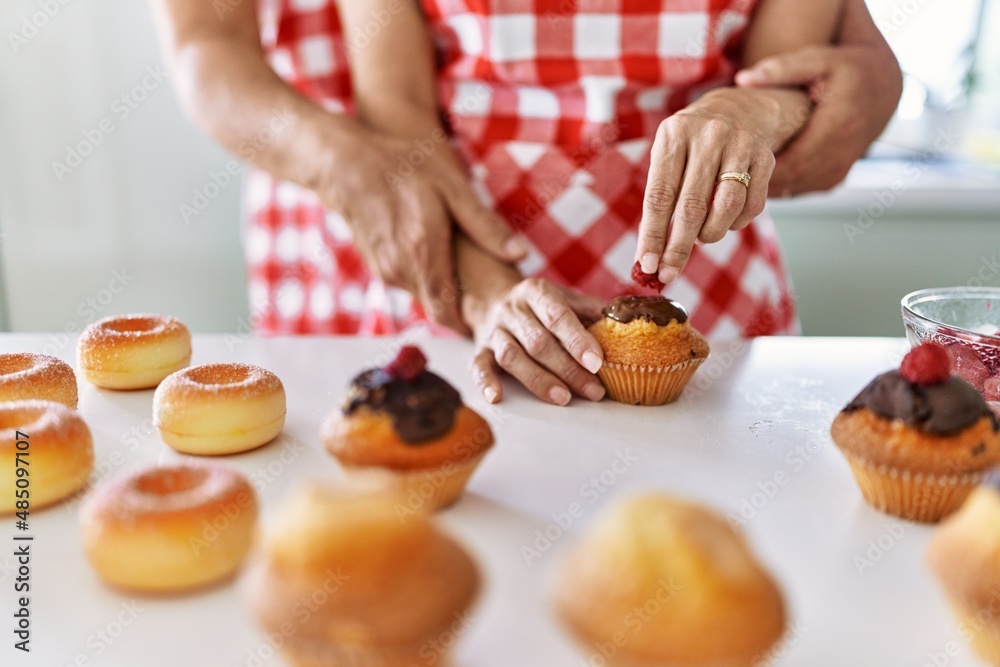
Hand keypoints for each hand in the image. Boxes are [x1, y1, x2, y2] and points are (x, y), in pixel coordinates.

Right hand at [324, 129, 526, 332]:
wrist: (347, 166)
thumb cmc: (404, 168)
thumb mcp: (453, 189)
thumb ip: (485, 226)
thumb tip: (521, 256)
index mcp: (424, 254)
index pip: (447, 314)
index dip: (467, 326)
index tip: (488, 323)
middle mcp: (401, 270)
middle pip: (437, 307)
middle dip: (462, 308)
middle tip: (488, 298)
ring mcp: (385, 271)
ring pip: (423, 296)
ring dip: (444, 292)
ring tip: (469, 275)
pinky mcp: (377, 266)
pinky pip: (409, 283)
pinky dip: (427, 278)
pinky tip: (440, 257)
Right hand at [467, 278, 605, 405]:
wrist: (492, 300)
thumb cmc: (540, 307)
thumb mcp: (564, 298)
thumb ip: (591, 310)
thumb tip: (624, 320)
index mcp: (536, 292)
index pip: (557, 316)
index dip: (577, 340)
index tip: (597, 362)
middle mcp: (512, 309)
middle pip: (538, 342)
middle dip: (568, 369)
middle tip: (593, 390)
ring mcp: (494, 330)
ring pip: (512, 356)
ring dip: (538, 380)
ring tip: (563, 398)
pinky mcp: (480, 349)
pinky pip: (478, 365)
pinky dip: (485, 381)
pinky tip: (497, 397)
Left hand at [635, 88, 798, 284]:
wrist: (739, 109)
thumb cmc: (692, 144)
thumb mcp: (668, 157)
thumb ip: (659, 201)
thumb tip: (649, 257)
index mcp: (673, 134)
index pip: (659, 195)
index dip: (653, 234)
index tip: (647, 264)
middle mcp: (708, 136)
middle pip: (691, 207)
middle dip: (678, 248)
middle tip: (668, 274)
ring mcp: (740, 145)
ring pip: (725, 208)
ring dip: (709, 235)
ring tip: (700, 237)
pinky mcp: (765, 158)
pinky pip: (751, 206)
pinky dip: (734, 224)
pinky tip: (725, 220)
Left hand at [736, 43, 902, 195]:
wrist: (882, 88)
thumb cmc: (847, 69)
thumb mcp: (819, 59)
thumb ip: (782, 68)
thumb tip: (743, 78)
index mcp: (839, 123)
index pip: (794, 158)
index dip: (762, 167)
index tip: (732, 161)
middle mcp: (843, 151)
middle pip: (792, 177)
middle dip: (758, 180)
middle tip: (725, 175)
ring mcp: (841, 169)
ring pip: (796, 188)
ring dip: (766, 186)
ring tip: (735, 177)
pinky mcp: (836, 178)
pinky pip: (802, 189)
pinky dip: (779, 186)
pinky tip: (755, 176)